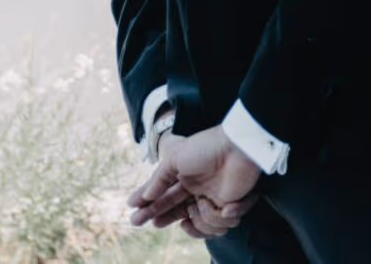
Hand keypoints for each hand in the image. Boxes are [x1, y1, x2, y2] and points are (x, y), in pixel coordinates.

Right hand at [129, 128, 262, 229]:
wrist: (237, 146)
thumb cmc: (206, 148)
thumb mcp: (176, 158)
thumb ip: (159, 178)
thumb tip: (145, 196)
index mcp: (186, 178)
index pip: (164, 196)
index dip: (149, 205)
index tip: (133, 211)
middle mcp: (198, 190)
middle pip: (176, 212)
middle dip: (158, 216)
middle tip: (138, 220)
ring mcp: (214, 199)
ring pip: (200, 224)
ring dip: (199, 219)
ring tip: (197, 207)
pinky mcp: (231, 206)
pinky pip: (222, 224)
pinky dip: (220, 218)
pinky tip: (224, 207)